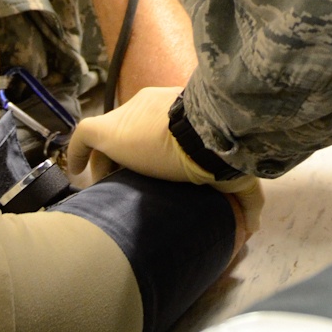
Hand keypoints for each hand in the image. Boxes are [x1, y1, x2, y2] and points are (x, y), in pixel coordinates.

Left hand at [68, 86, 263, 237]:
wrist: (205, 134)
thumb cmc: (221, 150)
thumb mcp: (235, 173)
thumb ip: (246, 197)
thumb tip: (254, 226)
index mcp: (177, 110)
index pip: (155, 128)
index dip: (151, 153)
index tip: (156, 178)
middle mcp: (149, 105)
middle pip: (130, 133)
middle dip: (129, 158)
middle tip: (133, 186)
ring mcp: (127, 115)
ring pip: (108, 138)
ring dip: (106, 162)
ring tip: (109, 187)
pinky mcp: (108, 129)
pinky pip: (83, 136)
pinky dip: (77, 153)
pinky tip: (76, 174)